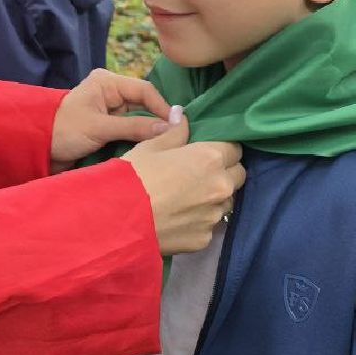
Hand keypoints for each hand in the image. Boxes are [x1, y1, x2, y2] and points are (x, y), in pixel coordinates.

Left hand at [49, 68, 181, 171]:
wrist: (37, 148)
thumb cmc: (63, 131)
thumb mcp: (99, 128)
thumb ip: (134, 127)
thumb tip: (170, 127)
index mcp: (107, 83)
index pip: (144, 90)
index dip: (162, 107)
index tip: (177, 126)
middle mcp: (110, 93)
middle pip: (144, 104)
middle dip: (158, 121)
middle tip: (177, 139)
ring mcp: (109, 110)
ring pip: (139, 119)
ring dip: (149, 132)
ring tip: (168, 145)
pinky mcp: (108, 127)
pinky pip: (131, 130)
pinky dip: (139, 139)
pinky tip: (151, 149)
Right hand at [121, 130, 244, 253]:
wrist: (117, 220)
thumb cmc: (133, 176)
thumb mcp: (150, 147)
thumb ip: (174, 132)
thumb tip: (182, 116)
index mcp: (210, 158)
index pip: (234, 148)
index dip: (221, 148)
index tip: (207, 152)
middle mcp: (221, 186)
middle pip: (238, 175)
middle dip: (225, 172)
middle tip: (200, 174)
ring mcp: (215, 215)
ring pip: (227, 201)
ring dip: (215, 197)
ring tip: (189, 198)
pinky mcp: (206, 238)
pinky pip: (210, 224)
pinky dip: (200, 219)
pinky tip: (179, 218)